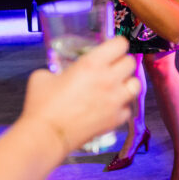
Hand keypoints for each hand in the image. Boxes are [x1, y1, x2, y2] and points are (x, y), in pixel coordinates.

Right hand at [22, 37, 137, 151]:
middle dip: (121, 62)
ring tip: (117, 86)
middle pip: (130, 62)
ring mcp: (115, 100)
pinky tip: (110, 106)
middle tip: (112, 67)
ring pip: (136, 84)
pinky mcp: (115, 119)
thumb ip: (57, 70)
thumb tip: (60, 74)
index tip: (112, 48)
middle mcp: (108, 79)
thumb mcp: (43, 76)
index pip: (120, 44)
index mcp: (92, 63)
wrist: (47, 136)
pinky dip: (121, 106)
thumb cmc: (42, 106)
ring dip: (127, 83)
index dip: (116, 44)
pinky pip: (128, 108)